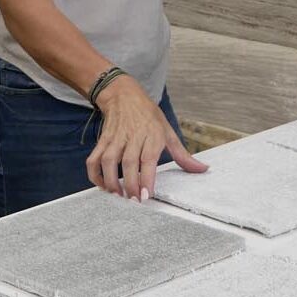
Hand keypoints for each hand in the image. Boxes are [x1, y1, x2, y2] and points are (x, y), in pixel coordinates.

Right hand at [86, 75, 206, 199]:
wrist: (124, 95)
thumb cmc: (149, 116)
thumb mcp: (168, 131)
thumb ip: (182, 155)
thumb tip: (202, 169)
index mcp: (152, 134)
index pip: (148, 157)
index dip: (146, 177)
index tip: (146, 194)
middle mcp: (133, 136)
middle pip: (129, 162)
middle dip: (130, 183)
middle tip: (133, 201)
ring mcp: (116, 138)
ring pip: (109, 160)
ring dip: (111, 180)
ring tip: (118, 195)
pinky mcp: (103, 140)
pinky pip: (94, 158)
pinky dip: (95, 174)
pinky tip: (102, 185)